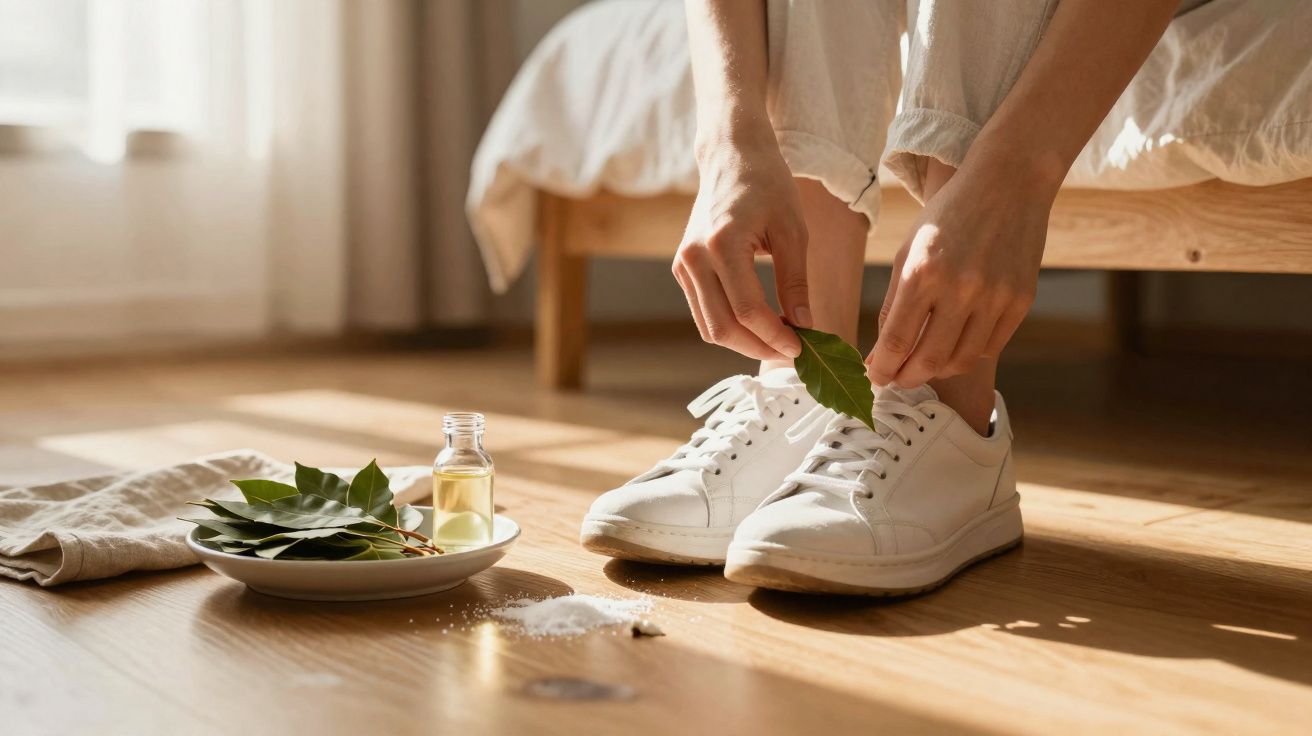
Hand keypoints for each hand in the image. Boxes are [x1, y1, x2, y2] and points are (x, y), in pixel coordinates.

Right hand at [673, 136, 809, 359]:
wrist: (732, 157)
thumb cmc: (768, 186)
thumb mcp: (793, 231)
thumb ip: (795, 282)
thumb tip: (804, 326)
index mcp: (722, 243)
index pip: (747, 310)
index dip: (775, 336)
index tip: (801, 348)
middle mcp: (694, 257)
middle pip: (722, 328)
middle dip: (759, 348)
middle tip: (791, 354)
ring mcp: (683, 264)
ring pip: (709, 327)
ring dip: (743, 343)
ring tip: (777, 342)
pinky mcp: (682, 268)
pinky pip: (704, 312)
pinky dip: (730, 326)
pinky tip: (759, 324)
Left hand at [866, 171, 1048, 386]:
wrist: (1009, 183)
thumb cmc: (949, 216)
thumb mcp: (909, 252)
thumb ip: (893, 304)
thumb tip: (880, 355)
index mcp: (922, 272)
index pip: (896, 341)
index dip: (881, 368)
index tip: (874, 378)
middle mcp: (960, 288)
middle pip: (929, 361)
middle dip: (906, 378)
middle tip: (896, 379)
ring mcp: (995, 297)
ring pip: (961, 360)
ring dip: (937, 371)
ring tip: (923, 365)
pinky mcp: (1021, 302)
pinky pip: (990, 347)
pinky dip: (967, 354)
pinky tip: (954, 347)